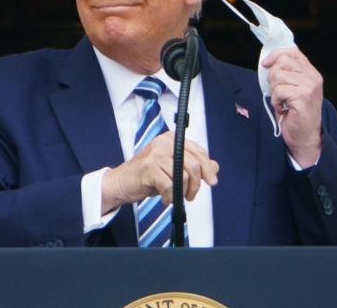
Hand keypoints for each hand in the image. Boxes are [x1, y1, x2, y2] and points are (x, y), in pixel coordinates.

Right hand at [101, 132, 218, 213]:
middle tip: (190, 196)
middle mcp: (164, 142)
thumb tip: (215, 167)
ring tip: (173, 197)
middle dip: (196, 185)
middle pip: (194, 164)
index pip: (199, 152)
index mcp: (171, 139)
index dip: (208, 168)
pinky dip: (169, 197)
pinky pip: (170, 186)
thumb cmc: (147, 176)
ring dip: (182, 193)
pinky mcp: (149, 167)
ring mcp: (156, 154)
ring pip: (183, 177)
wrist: (121, 182)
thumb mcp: (173, 169)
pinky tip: (164, 199)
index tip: (212, 181)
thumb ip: (193, 166)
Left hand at [262, 48, 322, 167]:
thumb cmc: (295, 114)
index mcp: (311, 72)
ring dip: (274, 91)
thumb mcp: (292, 88)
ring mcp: (309, 86)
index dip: (275, 55)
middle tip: (277, 92)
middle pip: (282, 61)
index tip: (265, 64)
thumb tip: (268, 61)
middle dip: (272, 77)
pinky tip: (283, 108)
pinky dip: (276, 101)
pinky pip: (278, 90)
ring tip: (281, 101)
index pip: (292, 52)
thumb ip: (287, 73)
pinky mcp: (303, 96)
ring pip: (278, 75)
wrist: (305, 136)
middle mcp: (313, 77)